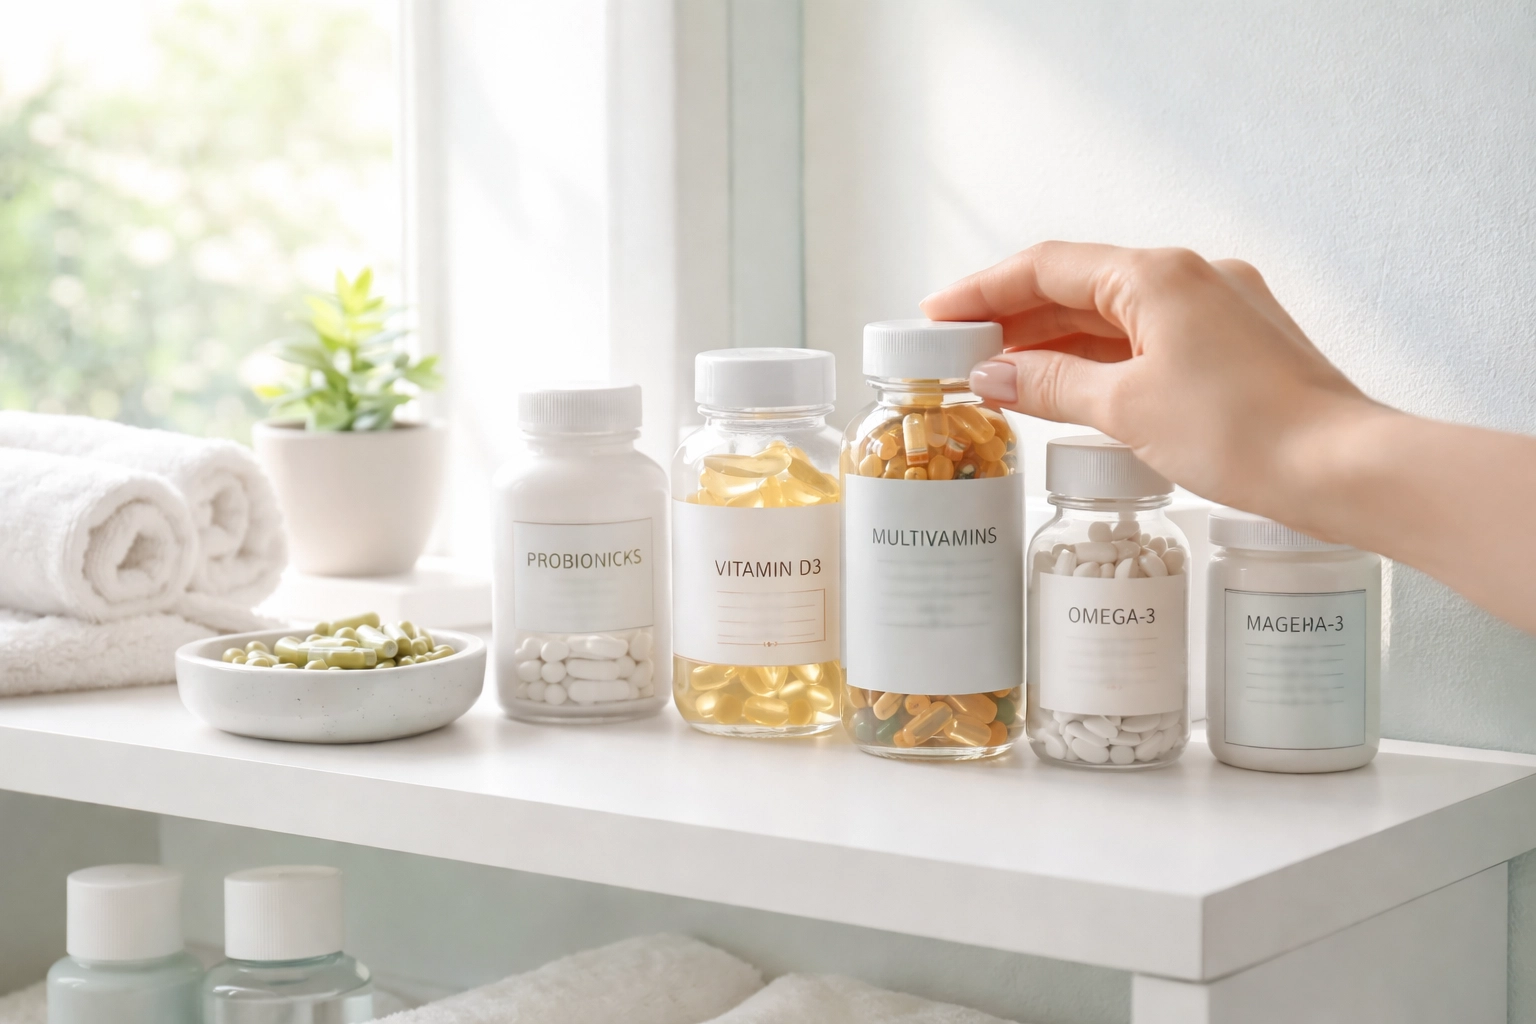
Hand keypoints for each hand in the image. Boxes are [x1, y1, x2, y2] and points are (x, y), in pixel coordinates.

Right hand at [920, 242, 1387, 528]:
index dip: (983, 290)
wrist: (1344, 469)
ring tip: (999, 376)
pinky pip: (1147, 342)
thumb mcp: (1126, 409)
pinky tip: (1068, 390)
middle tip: (958, 352)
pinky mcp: (1235, 348)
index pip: (1046, 267)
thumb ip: (1051, 385)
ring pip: (1114, 317)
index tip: (937, 315)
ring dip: (1054, 343)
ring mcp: (1218, 310)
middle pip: (1078, 287)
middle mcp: (1190, 277)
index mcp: (1158, 274)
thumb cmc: (1245, 432)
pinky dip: (1099, 362)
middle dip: (1014, 319)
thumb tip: (993, 376)